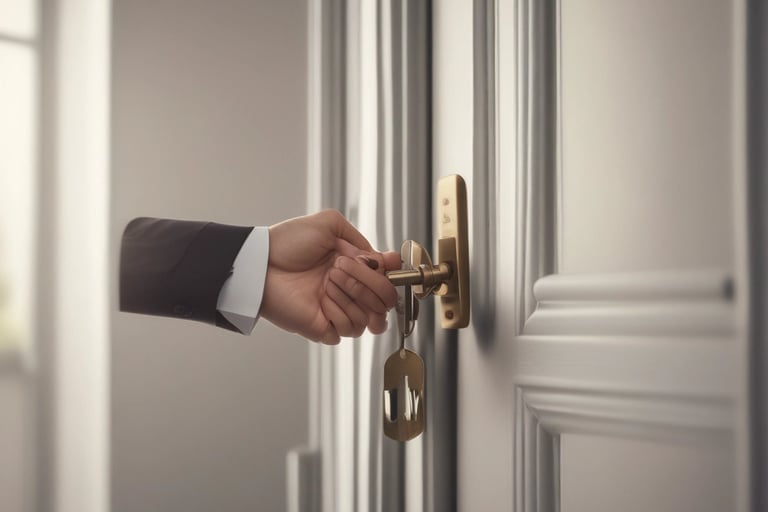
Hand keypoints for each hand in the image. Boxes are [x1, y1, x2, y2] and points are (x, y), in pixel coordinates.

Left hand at [260, 210, 400, 343]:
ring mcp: (338, 310)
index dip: (391, 273)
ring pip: (371, 316)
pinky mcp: (325, 327)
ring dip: (352, 294)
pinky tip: (322, 300)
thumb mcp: (328, 224)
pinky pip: (349, 328)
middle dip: (369, 281)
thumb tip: (382, 258)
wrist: (262, 263)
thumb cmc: (287, 243)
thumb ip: (358, 237)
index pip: (387, 278)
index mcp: (353, 268)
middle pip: (386, 299)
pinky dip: (339, 312)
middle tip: (341, 267)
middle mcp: (349, 291)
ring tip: (327, 281)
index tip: (385, 264)